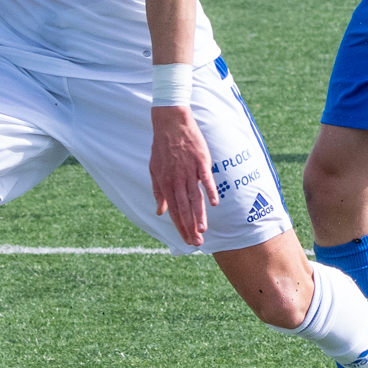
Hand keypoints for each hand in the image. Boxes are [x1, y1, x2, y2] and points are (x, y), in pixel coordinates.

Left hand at [150, 106, 216, 245]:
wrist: (171, 123)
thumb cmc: (162, 148)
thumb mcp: (154, 170)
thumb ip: (158, 192)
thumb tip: (160, 212)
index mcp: (166, 183)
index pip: (174, 211)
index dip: (180, 227)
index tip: (186, 240)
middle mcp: (177, 180)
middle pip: (185, 208)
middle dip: (190, 227)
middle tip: (197, 243)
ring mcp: (189, 171)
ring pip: (195, 197)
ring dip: (199, 215)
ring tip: (203, 230)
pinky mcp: (201, 161)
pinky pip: (206, 179)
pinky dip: (209, 191)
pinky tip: (213, 204)